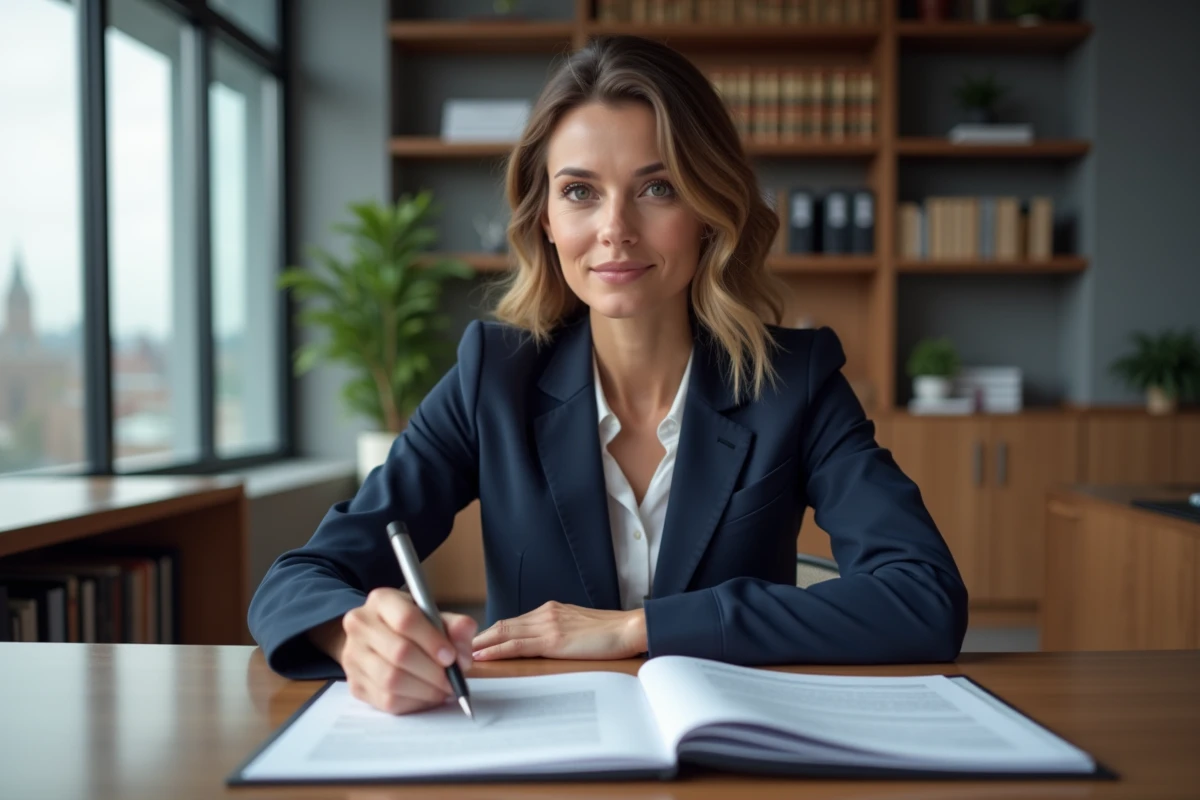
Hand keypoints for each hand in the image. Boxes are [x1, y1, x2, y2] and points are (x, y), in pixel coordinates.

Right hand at [338, 587, 476, 714]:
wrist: (377, 639)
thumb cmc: (411, 627)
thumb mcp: (434, 617)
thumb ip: (455, 627)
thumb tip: (464, 649)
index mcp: (381, 600)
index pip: (406, 620)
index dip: (432, 641)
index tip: (451, 657)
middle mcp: (360, 625)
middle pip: (399, 653)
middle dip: (433, 671)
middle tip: (452, 680)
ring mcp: (353, 656)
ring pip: (391, 680)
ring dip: (425, 690)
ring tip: (443, 689)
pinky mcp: (354, 684)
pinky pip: (386, 701)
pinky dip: (413, 703)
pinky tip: (427, 696)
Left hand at [471, 601, 646, 660]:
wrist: (629, 629)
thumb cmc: (610, 632)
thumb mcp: (578, 627)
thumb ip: (559, 631)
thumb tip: (544, 644)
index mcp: (551, 610)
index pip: (513, 622)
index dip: (492, 633)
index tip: (475, 642)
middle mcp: (545, 613)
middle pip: (503, 624)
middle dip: (478, 637)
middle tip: (456, 647)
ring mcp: (547, 624)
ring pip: (505, 633)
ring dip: (481, 644)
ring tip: (460, 653)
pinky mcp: (553, 639)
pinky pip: (517, 644)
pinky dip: (496, 650)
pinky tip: (483, 655)